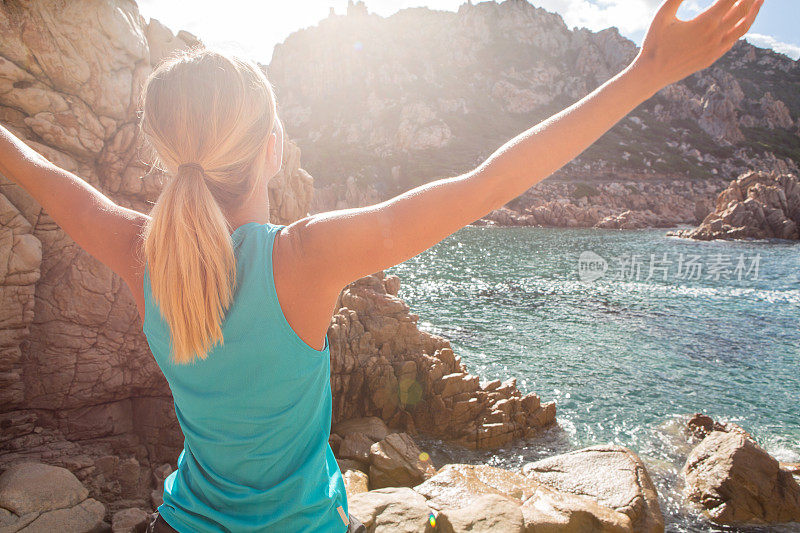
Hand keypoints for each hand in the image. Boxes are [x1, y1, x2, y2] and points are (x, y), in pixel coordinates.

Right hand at [633, 0, 763, 87]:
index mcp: (705, 23)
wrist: (651, 74)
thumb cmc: (654, 43)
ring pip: (744, 27)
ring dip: (754, 11)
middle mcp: (715, 36)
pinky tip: (741, 20)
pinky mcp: (713, 58)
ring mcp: (716, 49)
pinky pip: (733, 40)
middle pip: (743, 10)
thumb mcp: (663, 15)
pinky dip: (741, 27)